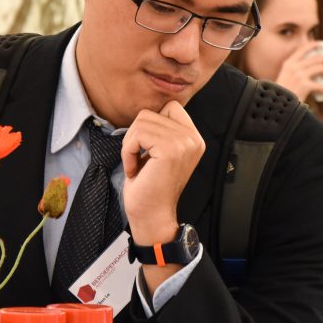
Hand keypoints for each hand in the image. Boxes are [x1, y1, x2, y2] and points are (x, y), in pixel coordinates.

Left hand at [121, 102, 203, 290]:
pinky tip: (134, 170)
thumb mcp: (160, 151)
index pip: (170, 107)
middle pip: (151, 113)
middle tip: (138, 159)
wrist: (152, 215)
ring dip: (130, 143)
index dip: (150, 124)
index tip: (147, 149)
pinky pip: (137, 135)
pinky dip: (128, 151)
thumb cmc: (150, 186)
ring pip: (142, 121)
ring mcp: (184, 143)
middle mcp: (193, 138)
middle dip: (136, 135)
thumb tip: (147, 112)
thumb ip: (161, 130)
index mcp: (193, 138)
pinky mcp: (170, 150)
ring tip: (136, 164)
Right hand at [275, 41, 322, 101]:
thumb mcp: (284, 77)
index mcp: (288, 63)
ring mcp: (299, 76)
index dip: (313, 45)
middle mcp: (294, 67)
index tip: (321, 45)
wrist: (277, 104)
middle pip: (316, 58)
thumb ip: (292, 73)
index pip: (302, 49)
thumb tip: (308, 71)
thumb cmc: (282, 93)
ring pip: (320, 68)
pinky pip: (319, 85)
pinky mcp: (304, 85)